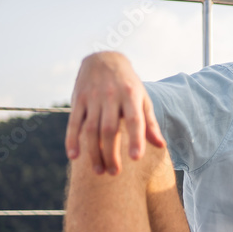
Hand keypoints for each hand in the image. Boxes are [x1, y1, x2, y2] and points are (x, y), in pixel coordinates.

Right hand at [65, 51, 165, 174]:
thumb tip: (160, 145)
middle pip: (109, 130)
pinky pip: (73, 122)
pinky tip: (74, 156)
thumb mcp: (142, 98)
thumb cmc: (128, 84)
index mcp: (131, 95)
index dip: (135, 139)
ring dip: (93, 152)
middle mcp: (111, 96)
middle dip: (111, 154)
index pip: (134, 120)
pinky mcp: (77, 100)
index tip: (136, 159)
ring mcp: (92, 98)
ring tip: (99, 171)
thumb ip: (149, 123)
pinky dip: (72, 140)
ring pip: (91, 130)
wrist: (103, 58)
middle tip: (114, 173)